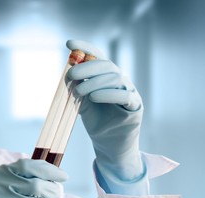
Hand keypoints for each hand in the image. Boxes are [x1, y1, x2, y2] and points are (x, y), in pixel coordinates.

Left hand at [66, 40, 146, 194]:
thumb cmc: (98, 123)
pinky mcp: (136, 107)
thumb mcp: (83, 102)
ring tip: (79, 92)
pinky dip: (108, 94)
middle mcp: (120, 81)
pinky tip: (94, 97)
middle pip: (107, 65)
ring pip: (116, 78)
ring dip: (94, 83)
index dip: (85, 48)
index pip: (98, 57)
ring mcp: (130, 92)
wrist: (110, 146)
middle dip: (86, 68)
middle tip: (70, 76)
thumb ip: (78, 87)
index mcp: (107, 77)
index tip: (69, 44)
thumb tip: (68, 72)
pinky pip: (125, 96)